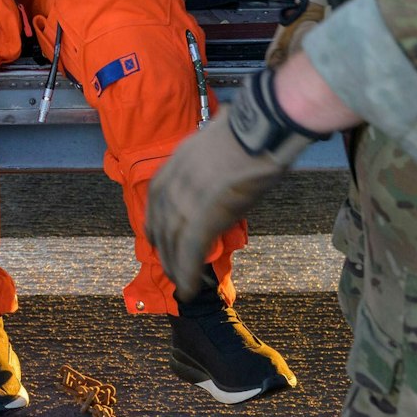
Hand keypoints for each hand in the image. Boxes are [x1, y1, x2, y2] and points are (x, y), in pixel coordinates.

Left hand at [144, 116, 287, 301]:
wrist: (260, 128)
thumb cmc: (250, 132)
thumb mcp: (216, 147)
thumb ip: (209, 167)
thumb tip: (219, 177)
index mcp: (175, 164)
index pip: (155, 201)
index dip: (155, 224)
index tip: (156, 239)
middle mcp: (174, 183)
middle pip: (162, 225)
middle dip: (165, 252)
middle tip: (170, 270)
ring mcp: (187, 199)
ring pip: (173, 242)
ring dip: (175, 268)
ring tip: (181, 285)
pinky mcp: (205, 215)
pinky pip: (190, 250)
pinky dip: (187, 273)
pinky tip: (189, 288)